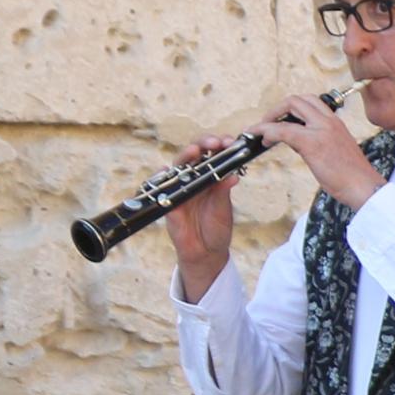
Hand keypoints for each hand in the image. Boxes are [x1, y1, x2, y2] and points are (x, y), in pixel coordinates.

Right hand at [163, 135, 238, 296]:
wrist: (206, 252)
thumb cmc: (216, 228)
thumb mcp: (223, 209)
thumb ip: (224, 192)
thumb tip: (233, 175)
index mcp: (210, 178)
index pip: (213, 154)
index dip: (219, 145)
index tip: (229, 142)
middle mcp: (194, 179)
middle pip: (194, 154)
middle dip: (204, 144)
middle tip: (214, 142)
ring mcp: (179, 188)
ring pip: (178, 166)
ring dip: (185, 156)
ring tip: (195, 151)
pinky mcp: (168, 201)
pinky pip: (161, 187)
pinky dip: (161, 177)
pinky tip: (165, 170)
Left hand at [254, 93, 379, 208]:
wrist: (365, 187)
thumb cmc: (352, 176)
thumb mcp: (336, 151)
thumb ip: (317, 140)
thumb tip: (295, 140)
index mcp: (336, 122)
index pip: (311, 102)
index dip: (291, 108)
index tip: (282, 120)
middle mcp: (329, 121)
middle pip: (297, 99)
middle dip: (277, 109)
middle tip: (267, 124)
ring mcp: (320, 130)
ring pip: (289, 107)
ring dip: (270, 117)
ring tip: (260, 131)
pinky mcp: (311, 143)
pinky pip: (282, 130)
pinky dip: (266, 132)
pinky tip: (263, 141)